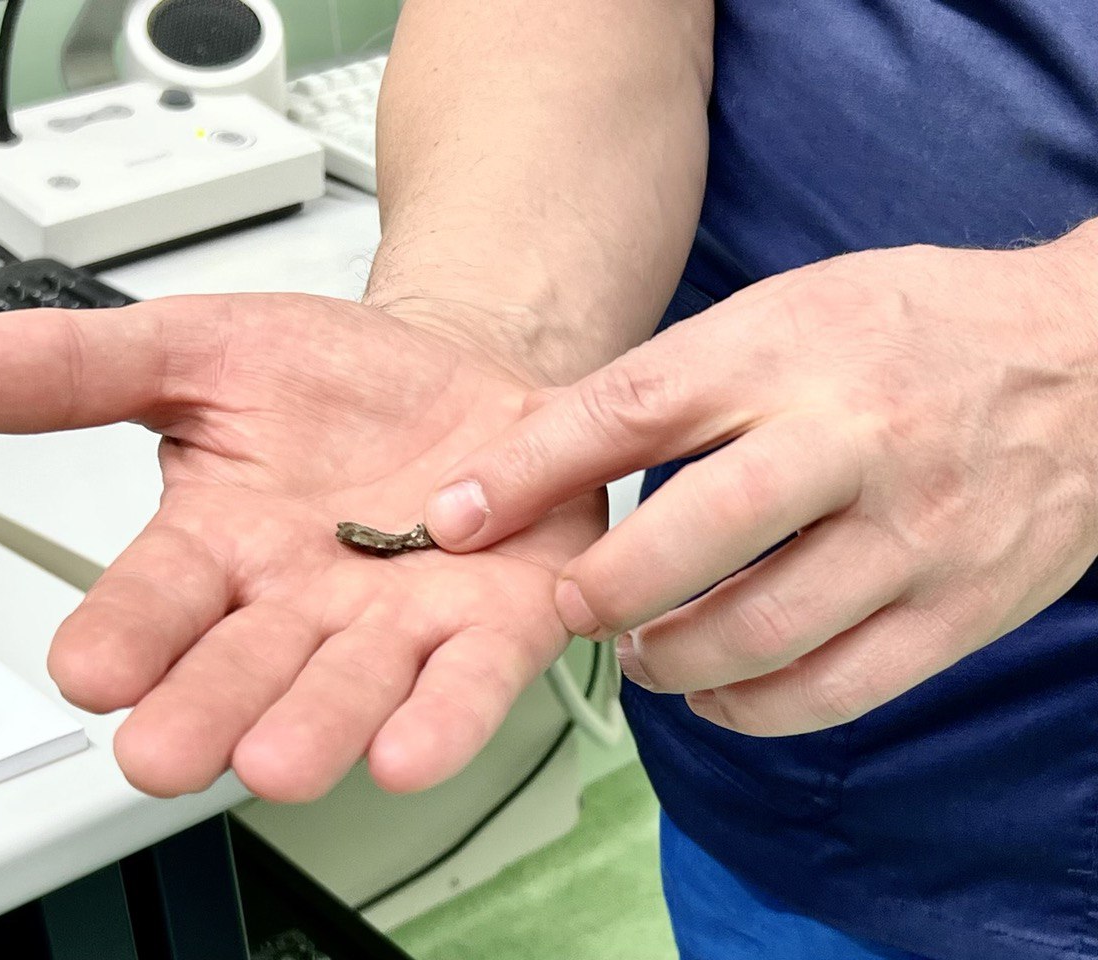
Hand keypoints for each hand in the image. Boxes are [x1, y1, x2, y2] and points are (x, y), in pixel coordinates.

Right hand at [0, 294, 604, 798]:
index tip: (87, 668)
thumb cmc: (337, 379)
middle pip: (244, 666)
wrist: (462, 373)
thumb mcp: (204, 347)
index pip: (154, 599)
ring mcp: (398, 623)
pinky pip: (470, 677)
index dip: (121, 631)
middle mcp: (302, 604)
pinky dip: (448, 714)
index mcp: (221, 547)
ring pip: (354, 686)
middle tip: (165, 752)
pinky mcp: (491, 625)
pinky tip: (416, 747)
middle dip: (206, 707)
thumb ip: (81, 366)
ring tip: (281, 762)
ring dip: (321, 724)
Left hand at [422, 236, 1097, 734]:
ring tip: (638, 653)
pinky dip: (751, 708)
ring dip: (669, 660)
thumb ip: (671, 385)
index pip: (632, 408)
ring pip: (759, 629)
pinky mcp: (961, 606)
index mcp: (793, 349)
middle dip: (600, 590)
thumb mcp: (784, 316)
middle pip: (692, 534)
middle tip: (562, 610)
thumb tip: (533, 457)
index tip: (451, 518)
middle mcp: (854, 437)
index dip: (527, 472)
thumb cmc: (909, 333)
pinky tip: (715, 691)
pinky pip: (835, 688)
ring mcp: (916, 529)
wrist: (1089, 359)